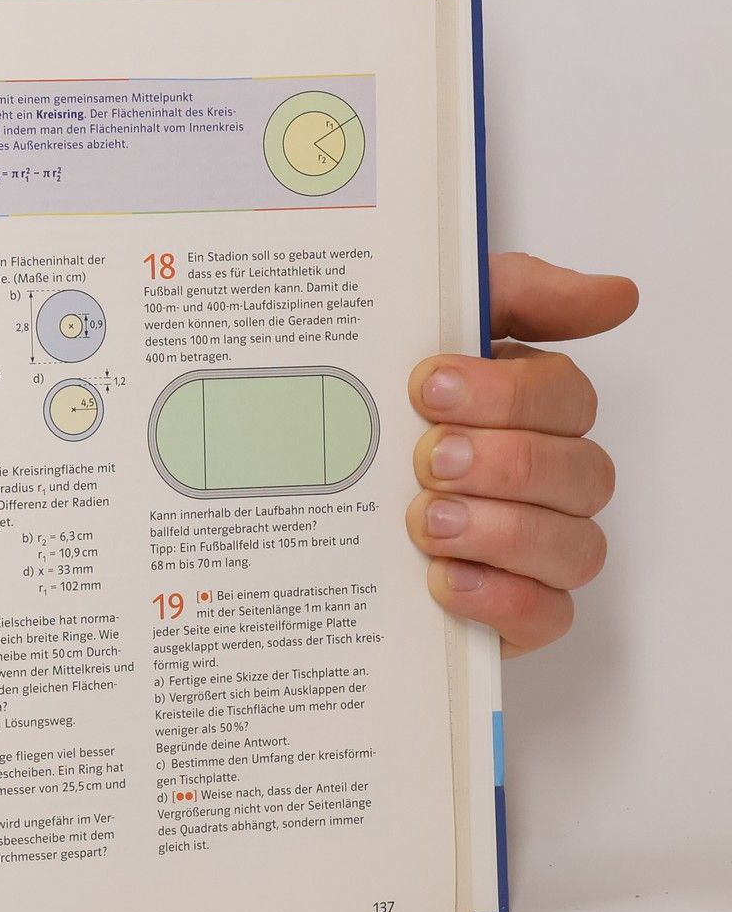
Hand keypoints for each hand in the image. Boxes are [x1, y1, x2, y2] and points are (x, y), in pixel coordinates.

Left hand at [408, 253, 636, 655]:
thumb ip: (515, 294)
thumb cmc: (375, 404)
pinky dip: (503, 600)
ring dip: (504, 531)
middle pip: (583, 473)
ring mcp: (534, 548)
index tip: (430, 386)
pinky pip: (549, 617)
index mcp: (528, 407)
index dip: (508, 393)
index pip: (567, 396)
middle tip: (429, 459)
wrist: (294, 489)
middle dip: (505, 463)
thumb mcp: (423, 323)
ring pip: (577, 547)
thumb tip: (617, 295)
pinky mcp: (512, 611)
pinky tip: (445, 580)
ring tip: (427, 521)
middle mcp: (545, 477)